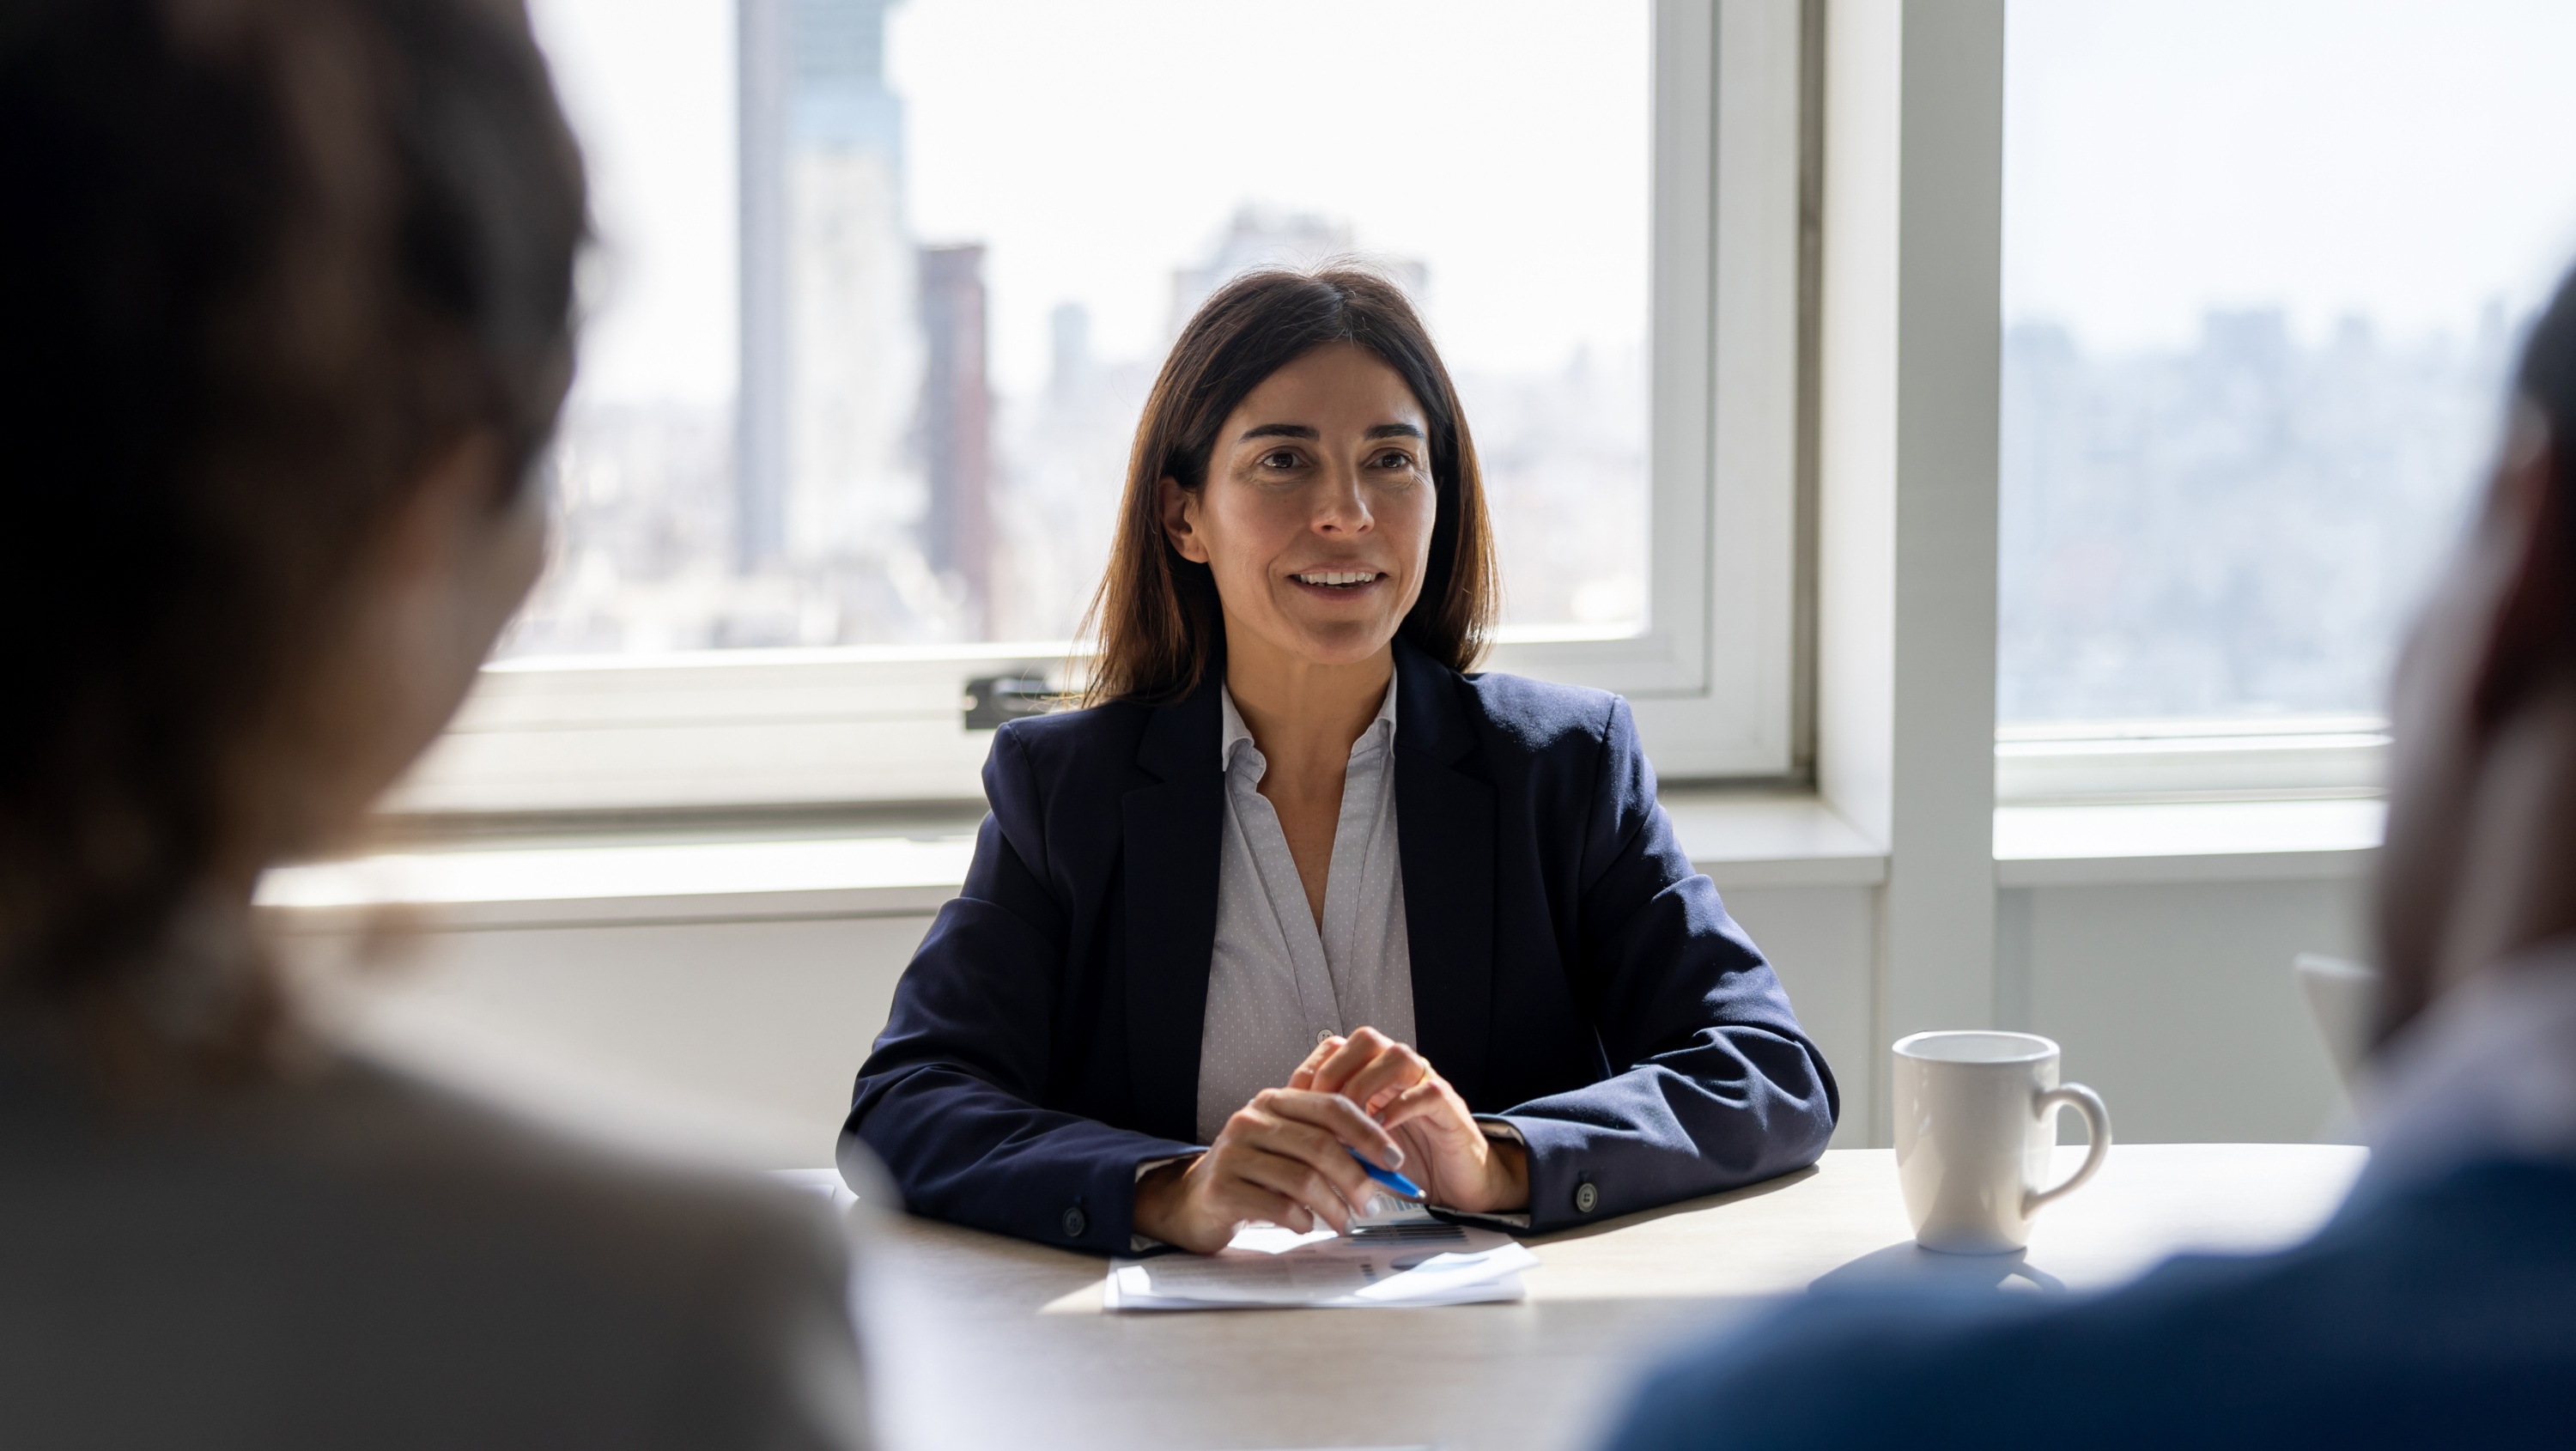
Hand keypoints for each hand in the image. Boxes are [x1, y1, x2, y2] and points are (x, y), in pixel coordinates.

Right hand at [1130, 1087, 1409, 1253]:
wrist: (1195, 1201)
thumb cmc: (1254, 1175)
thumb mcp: (1288, 1148)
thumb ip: (1329, 1144)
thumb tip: (1386, 1163)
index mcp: (1275, 1102)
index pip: (1332, 1107)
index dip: (1370, 1133)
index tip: (1395, 1162)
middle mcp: (1251, 1120)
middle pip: (1321, 1145)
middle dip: (1356, 1179)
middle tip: (1373, 1205)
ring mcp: (1233, 1153)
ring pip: (1302, 1179)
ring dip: (1334, 1207)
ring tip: (1345, 1223)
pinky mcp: (1222, 1189)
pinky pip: (1277, 1206)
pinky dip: (1302, 1220)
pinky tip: (1307, 1225)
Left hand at [1292, 1028, 1529, 1215]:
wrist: (1456, 1184)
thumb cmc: (1404, 1161)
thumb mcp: (1357, 1144)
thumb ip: (1330, 1132)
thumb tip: (1288, 1132)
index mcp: (1374, 1073)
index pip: (1337, 1047)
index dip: (1311, 1071)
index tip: (1294, 1105)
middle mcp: (1400, 1070)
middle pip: (1366, 1039)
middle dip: (1335, 1072)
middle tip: (1321, 1111)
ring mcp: (1427, 1083)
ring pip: (1397, 1056)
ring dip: (1365, 1087)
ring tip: (1350, 1124)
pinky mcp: (1450, 1106)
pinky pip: (1426, 1092)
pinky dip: (1399, 1109)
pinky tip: (1381, 1133)